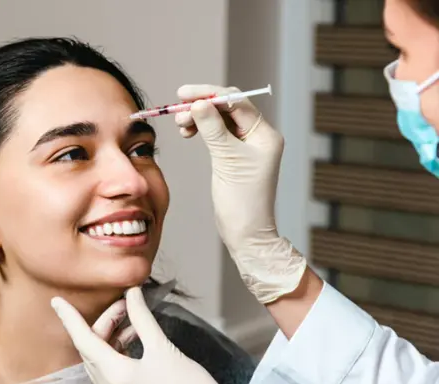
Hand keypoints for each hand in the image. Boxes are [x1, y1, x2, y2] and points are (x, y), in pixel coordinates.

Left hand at [51, 287, 238, 383]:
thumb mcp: (163, 347)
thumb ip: (142, 318)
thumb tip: (132, 293)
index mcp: (114, 376)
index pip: (83, 340)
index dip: (69, 318)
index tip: (57, 301)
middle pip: (92, 348)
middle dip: (105, 322)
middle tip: (126, 304)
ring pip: (101, 361)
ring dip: (112, 337)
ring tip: (133, 321)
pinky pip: (110, 373)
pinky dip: (116, 353)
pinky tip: (134, 340)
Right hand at [175, 85, 305, 302]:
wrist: (245, 232)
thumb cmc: (242, 200)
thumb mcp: (227, 160)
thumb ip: (213, 129)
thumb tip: (199, 103)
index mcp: (264, 134)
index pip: (236, 102)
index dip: (209, 94)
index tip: (183, 94)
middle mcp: (258, 136)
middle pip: (227, 108)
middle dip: (201, 106)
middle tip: (177, 112)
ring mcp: (246, 146)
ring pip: (219, 120)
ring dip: (198, 118)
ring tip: (180, 125)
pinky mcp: (234, 156)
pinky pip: (216, 133)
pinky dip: (201, 130)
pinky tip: (187, 132)